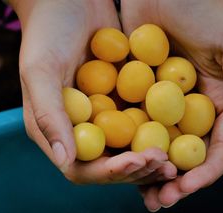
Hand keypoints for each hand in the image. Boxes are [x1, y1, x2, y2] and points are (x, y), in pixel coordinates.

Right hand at [10, 0, 176, 184]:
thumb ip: (50, 115)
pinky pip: (144, 123)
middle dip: (139, 169)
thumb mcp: (41, 70)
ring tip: (176, 160)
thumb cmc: (48, 31)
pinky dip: (160, 132)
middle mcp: (83, 130)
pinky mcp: (125, 102)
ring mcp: (105, 117)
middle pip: (111, 165)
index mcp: (57, 131)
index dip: (110, 172)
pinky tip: (182, 134)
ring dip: (153, 158)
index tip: (137, 161)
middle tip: (166, 164)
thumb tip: (65, 161)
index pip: (82, 168)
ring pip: (131, 150)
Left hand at [121, 0, 222, 209]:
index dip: (205, 173)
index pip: (220, 149)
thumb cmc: (205, 6)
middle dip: (176, 182)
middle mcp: (194, 111)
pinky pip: (134, 129)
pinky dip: (129, 149)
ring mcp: (165, 107)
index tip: (185, 188)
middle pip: (188, 157)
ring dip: (151, 174)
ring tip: (140, 195)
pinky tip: (118, 165)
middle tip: (158, 200)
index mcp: (222, 103)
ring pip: (160, 150)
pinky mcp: (138, 97)